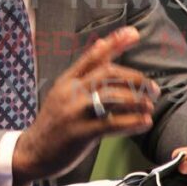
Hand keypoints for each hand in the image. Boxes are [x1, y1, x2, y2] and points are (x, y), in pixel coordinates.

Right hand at [13, 26, 159, 185]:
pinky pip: (112, 124)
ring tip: (149, 106)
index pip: (93, 56)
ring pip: (113, 97)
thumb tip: (102, 43)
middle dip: (136, 78)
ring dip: (137, 100)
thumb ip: (84, 72)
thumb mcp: (62, 92)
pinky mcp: (80, 133)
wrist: (33, 152)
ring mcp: (75, 111)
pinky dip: (132, 122)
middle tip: (153, 89)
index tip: (134, 33)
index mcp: (67, 80)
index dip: (115, 43)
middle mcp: (70, 91)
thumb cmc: (54, 123)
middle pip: (108, 74)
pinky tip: (144, 122)